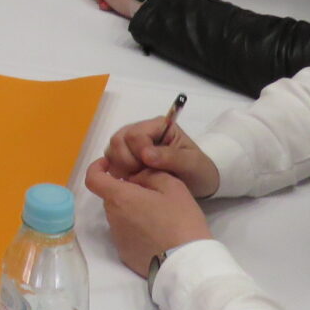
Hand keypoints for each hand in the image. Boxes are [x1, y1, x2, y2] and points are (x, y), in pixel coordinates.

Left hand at [83, 156, 212, 278]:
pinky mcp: (124, 254)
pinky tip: (157, 234)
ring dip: (131, 211)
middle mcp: (112, 218)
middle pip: (111, 198)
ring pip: (119, 216)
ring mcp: (117, 238)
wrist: (186, 262)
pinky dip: (136, 229)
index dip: (96, 168)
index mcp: (120, 198)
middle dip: (125, 191)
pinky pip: (125, 234)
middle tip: (151, 193)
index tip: (109, 165)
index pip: (92, 179)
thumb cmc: (181, 221)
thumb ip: (149, 174)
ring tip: (158, 216)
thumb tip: (135, 177)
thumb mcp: (173, 186)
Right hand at [96, 115, 220, 196]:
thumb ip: (170, 157)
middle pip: (119, 140)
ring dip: (121, 167)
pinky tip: (132, 180)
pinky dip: (117, 172)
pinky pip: (111, 161)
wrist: (198, 182)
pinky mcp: (126, 157)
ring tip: (138, 178)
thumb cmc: (198, 170)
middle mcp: (142, 130)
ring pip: (112, 150)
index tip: (150, 166)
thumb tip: (146, 154)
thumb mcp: (191, 163)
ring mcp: (131, 144)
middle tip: (142, 174)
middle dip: (126, 160)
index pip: (135, 134)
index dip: (138, 152)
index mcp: (159, 126)